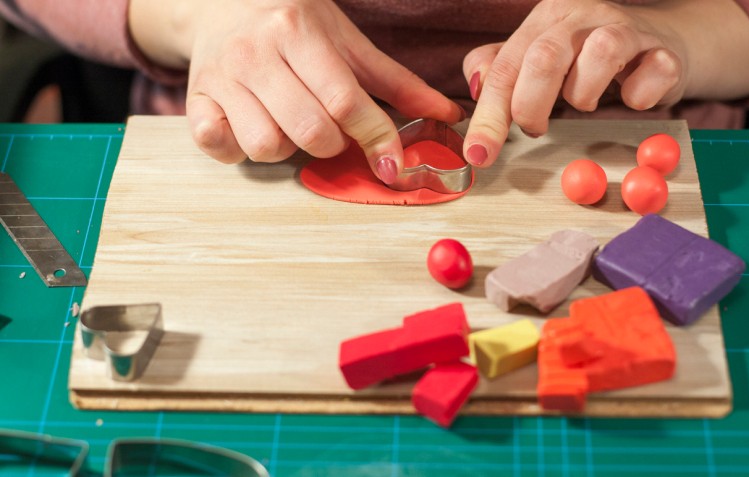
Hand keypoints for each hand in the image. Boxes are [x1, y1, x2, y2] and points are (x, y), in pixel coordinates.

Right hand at [130, 0, 462, 183]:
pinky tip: (250, 130)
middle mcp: (256, 53)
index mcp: (298, 32)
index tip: (392, 163)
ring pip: (265, 146)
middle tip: (330, 130)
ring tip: (289, 126)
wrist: (220, 3)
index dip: (375, 137)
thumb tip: (447, 114)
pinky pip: (215, 145)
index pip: (344, 99)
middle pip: (309, 130)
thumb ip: (395, 82)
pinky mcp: (194, 99)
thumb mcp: (345, 41)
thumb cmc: (292, 24)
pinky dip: (236, 149)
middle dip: (332, 145)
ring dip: (287, 149)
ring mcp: (221, 77)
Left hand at [462, 0, 748, 167]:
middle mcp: (582, 17)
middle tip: (535, 128)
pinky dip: (638, 95)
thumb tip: (473, 85)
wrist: (657, 46)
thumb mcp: (534, 61)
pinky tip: (631, 98)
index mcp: (544, 20)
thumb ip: (498, 71)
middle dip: (531, 106)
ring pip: (600, 53)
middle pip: (544, 57)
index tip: (478, 155)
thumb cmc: (586, 60)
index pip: (504, 68)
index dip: (488, 116)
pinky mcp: (664, 52)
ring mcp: (626, 29)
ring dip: (583, 94)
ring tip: (582, 103)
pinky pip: (653, 72)